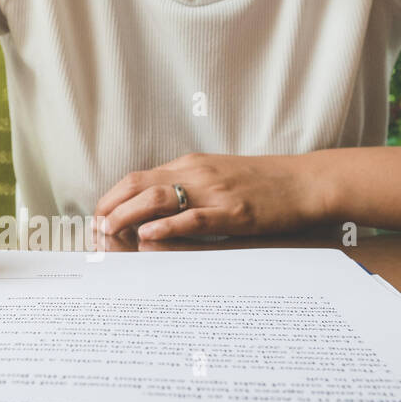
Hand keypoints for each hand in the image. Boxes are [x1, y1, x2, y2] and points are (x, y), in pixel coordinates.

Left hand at [94, 152, 333, 240]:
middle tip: (95, 227)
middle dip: (112, 206)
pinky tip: (148, 236)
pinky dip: (167, 226)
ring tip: (111, 231)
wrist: (305, 183)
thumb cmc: (263, 184)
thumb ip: (188, 188)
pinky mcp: (234, 212)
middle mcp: (197, 173)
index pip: (140, 177)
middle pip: (141, 184)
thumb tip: (156, 208)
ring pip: (159, 198)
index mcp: (191, 165)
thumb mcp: (219, 177)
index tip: (98, 215)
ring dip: (129, 215)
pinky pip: (193, 218)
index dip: (113, 196)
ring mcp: (215, 191)